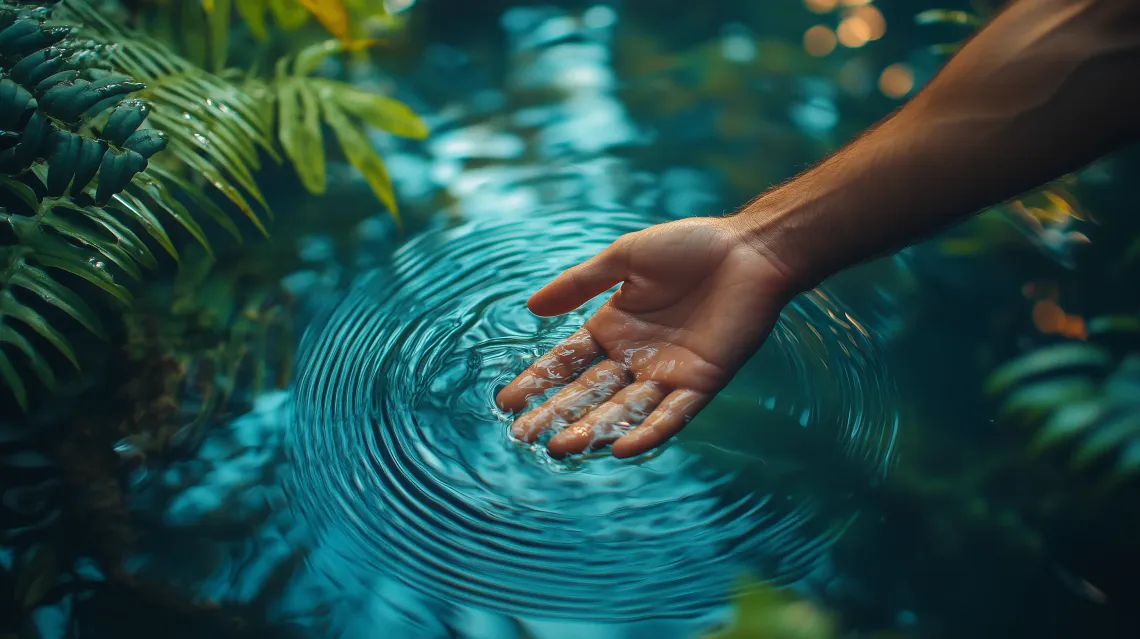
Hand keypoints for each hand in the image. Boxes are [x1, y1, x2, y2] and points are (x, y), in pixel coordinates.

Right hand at [496, 216, 798, 458]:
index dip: (537, 381)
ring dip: (592, 430)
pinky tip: (619, 449)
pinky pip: (671, 415)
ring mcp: (667, 373)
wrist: (749, 250)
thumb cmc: (690, 247)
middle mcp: (635, 356)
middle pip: (587, 393)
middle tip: (522, 437)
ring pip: (622, 409)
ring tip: (559, 447)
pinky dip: (647, 432)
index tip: (506, 403)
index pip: (566, 362)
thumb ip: (580, 283)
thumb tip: (531, 307)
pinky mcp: (701, 383)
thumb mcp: (625, 259)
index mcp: (613, 327)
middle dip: (555, 414)